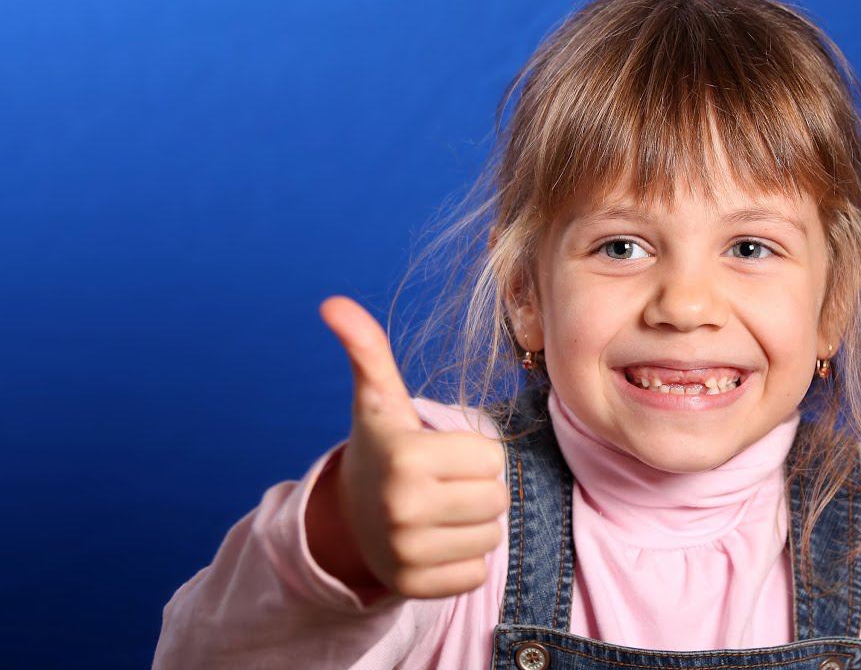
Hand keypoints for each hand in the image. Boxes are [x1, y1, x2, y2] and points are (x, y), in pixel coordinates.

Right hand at [315, 296, 507, 598]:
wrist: (347, 517)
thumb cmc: (381, 448)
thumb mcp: (378, 400)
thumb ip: (367, 350)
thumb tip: (333, 303)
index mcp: (406, 457)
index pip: (491, 458)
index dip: (473, 454)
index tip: (441, 454)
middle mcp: (403, 508)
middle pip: (496, 499)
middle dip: (477, 488)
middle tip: (441, 484)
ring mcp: (407, 553)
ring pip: (491, 538)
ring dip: (472, 525)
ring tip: (438, 512)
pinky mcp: (415, 588)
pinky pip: (476, 573)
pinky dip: (462, 561)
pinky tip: (434, 543)